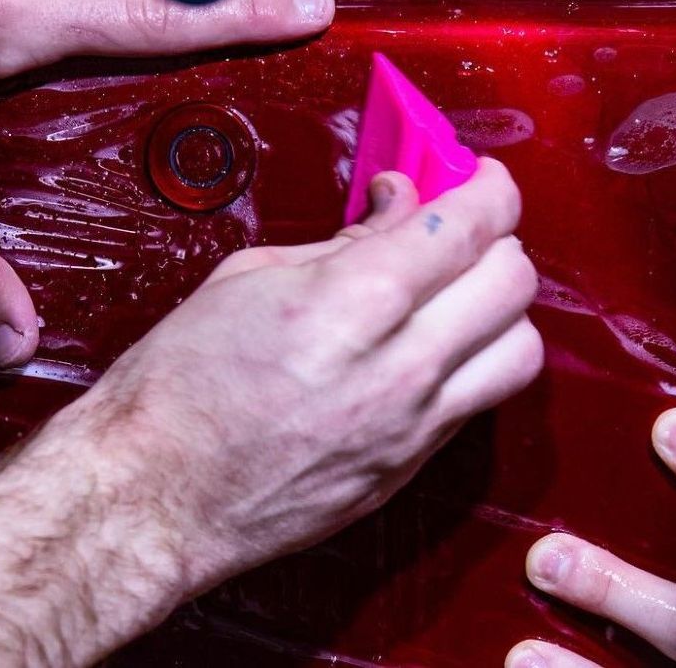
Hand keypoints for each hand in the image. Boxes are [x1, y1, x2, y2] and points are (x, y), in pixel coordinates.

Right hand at [66, 160, 542, 617]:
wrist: (153, 496)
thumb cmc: (178, 387)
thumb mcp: (249, 280)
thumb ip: (343, 242)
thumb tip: (398, 207)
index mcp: (355, 302)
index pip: (471, 226)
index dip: (490, 188)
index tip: (481, 178)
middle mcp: (401, 367)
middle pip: (515, 283)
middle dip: (501, 239)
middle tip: (466, 228)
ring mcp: (413, 426)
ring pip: (521, 351)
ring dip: (502, 309)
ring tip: (460, 293)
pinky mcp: (410, 467)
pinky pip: (481, 401)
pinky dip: (475, 362)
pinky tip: (433, 347)